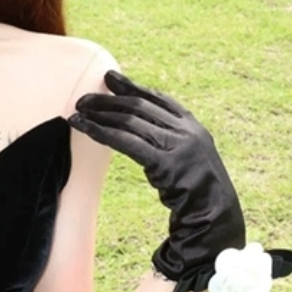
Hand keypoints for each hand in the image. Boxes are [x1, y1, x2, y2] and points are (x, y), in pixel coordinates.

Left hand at [69, 69, 244, 291]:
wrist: (214, 212)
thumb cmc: (196, 188)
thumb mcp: (188, 155)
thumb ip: (170, 138)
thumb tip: (140, 126)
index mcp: (192, 125)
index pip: (157, 98)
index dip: (132, 87)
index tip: (110, 78)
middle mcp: (186, 130)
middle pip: (140, 106)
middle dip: (109, 100)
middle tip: (84, 98)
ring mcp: (177, 144)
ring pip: (130, 121)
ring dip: (100, 115)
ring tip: (77, 112)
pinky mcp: (164, 162)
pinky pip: (126, 142)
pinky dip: (102, 132)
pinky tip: (84, 128)